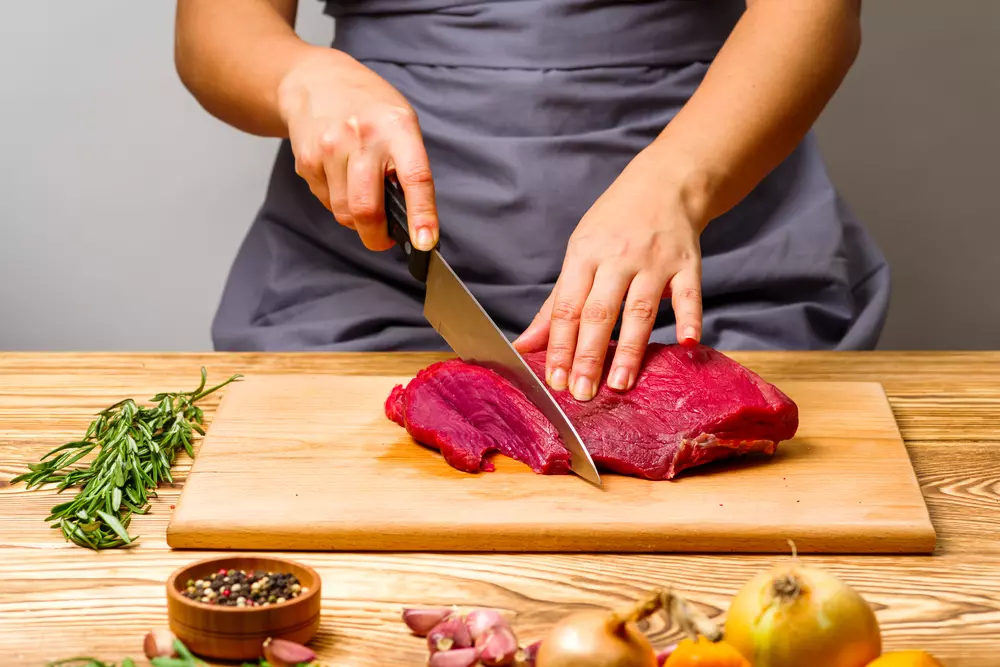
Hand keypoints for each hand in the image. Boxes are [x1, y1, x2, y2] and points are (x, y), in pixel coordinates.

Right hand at [277, 48, 437, 250]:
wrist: (315, 80)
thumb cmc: (369, 107)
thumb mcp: (402, 122)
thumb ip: (409, 165)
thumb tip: (413, 218)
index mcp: (397, 128)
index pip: (414, 178)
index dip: (421, 215)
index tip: (425, 243)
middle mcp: (361, 137)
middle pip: (366, 209)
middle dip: (376, 237)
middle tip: (384, 239)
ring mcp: (329, 149)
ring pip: (343, 213)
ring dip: (356, 219)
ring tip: (363, 196)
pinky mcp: (306, 161)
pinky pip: (326, 202)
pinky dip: (337, 202)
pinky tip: (340, 178)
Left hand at [513, 148, 705, 400]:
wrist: (664, 183)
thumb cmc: (614, 224)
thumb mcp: (579, 253)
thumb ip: (556, 303)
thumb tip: (525, 344)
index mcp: (584, 256)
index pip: (567, 307)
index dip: (559, 345)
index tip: (553, 379)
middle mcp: (618, 258)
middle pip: (599, 313)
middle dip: (588, 355)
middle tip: (581, 392)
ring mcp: (655, 262)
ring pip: (640, 309)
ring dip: (630, 349)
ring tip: (619, 384)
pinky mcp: (688, 264)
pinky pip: (689, 295)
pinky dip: (690, 318)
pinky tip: (687, 343)